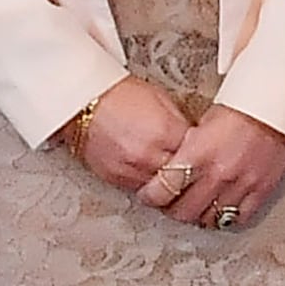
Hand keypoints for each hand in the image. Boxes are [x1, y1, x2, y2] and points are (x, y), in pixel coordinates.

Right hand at [71, 75, 191, 195]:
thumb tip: (196, 137)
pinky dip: (149, 183)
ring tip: (172, 172)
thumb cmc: (118, 95)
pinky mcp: (115, 178)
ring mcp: (131, 169)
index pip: (197, 153)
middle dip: (189, 171)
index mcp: (164, 131)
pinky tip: (151, 173)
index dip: (202, 152)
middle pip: (182, 175)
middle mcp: (148, 154)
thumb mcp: (160, 99)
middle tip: (192, 166)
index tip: (204, 150)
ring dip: (169, 182)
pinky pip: (141, 189)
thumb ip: (180, 122)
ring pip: (163, 189)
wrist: (80, 102)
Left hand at [155, 105, 284, 229]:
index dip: (151, 196)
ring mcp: (241, 184)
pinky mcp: (261, 190)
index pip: (163, 189)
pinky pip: (239, 217)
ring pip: (210, 218)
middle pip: (184, 210)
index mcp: (199, 153)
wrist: (277, 107)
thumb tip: (171, 166)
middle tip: (170, 204)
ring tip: (195, 208)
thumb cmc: (241, 108)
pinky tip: (220, 210)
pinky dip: (226, 217)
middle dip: (172, 209)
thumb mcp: (202, 123)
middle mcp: (218, 173)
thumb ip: (186, 149)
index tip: (149, 195)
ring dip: (199, 216)